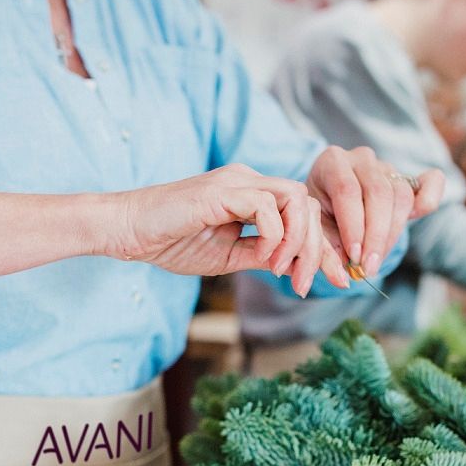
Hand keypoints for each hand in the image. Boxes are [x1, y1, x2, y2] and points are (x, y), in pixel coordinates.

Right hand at [109, 164, 345, 295]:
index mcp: (250, 194)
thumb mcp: (227, 256)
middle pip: (308, 203)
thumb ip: (261, 255)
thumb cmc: (170, 242)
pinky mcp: (222, 190)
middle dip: (319, 248)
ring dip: (298, 241)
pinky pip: (267, 206)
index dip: (323, 246)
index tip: (336, 278)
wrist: (129, 232)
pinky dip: (275, 236)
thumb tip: (293, 266)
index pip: (303, 212)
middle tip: (307, 284)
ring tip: (282, 271)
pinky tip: (264, 258)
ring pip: (295, 198)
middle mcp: (249, 181)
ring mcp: (236, 182)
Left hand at [305, 146, 444, 276]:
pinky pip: (430, 182)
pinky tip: (419, 216)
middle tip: (369, 267)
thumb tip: (344, 280)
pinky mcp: (406, 178)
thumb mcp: (315, 232)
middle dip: (376, 236)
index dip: (354, 226)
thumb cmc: (320, 218)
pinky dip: (430, 198)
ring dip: (392, 233)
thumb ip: (325, 252)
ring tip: (377, 260)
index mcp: (332, 163)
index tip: (355, 258)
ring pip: (400, 195)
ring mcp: (386, 167)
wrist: (329, 205)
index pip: (348, 191)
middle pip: (378, 193)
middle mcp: (361, 159)